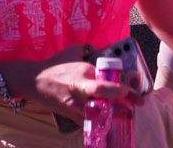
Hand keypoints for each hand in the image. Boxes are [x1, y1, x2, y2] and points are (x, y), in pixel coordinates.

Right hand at [4, 48, 135, 121]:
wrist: (35, 81)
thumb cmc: (56, 65)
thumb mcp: (74, 52)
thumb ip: (90, 51)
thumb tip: (106, 52)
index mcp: (83, 71)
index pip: (105, 79)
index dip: (122, 86)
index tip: (131, 89)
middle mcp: (80, 87)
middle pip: (103, 93)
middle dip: (123, 99)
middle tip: (137, 101)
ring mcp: (75, 104)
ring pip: (99, 112)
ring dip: (115, 113)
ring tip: (126, 112)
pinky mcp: (71, 115)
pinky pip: (90, 121)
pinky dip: (101, 121)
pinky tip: (110, 119)